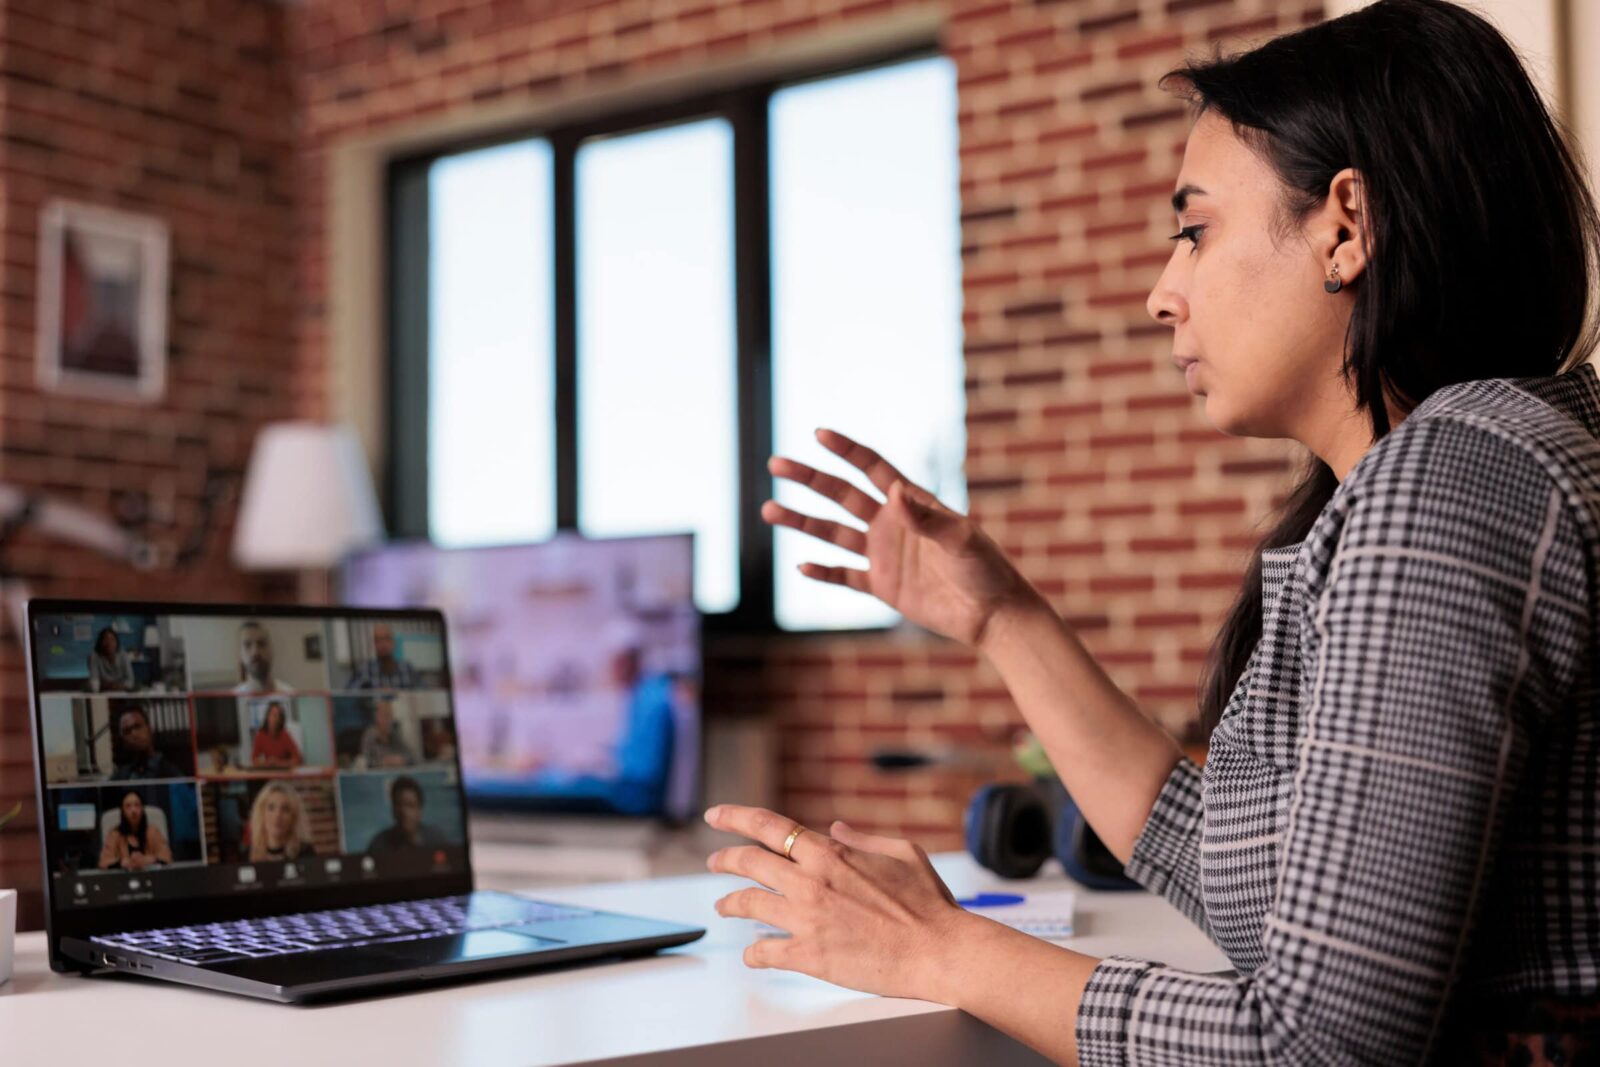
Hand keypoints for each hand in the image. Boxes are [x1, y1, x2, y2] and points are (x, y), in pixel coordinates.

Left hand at [704, 803, 975, 1001]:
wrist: (939, 950)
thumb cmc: (929, 904)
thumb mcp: (901, 853)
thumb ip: (862, 839)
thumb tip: (835, 828)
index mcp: (831, 853)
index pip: (769, 826)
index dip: (735, 817)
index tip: (715, 815)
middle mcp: (811, 881)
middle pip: (748, 861)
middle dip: (723, 859)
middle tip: (713, 862)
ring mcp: (807, 919)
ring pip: (748, 903)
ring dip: (729, 902)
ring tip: (722, 906)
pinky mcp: (809, 956)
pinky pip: (765, 952)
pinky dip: (752, 952)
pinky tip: (751, 954)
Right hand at [764, 429, 1042, 647]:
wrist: (993, 614)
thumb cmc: (985, 570)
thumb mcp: (960, 539)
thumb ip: (925, 517)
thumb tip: (894, 490)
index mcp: (912, 503)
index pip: (872, 469)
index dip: (846, 450)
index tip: (818, 434)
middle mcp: (892, 524)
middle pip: (842, 495)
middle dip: (809, 479)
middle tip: (775, 465)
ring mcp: (884, 554)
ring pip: (833, 534)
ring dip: (802, 522)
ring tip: (768, 510)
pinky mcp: (883, 586)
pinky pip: (845, 576)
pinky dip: (823, 572)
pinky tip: (800, 565)